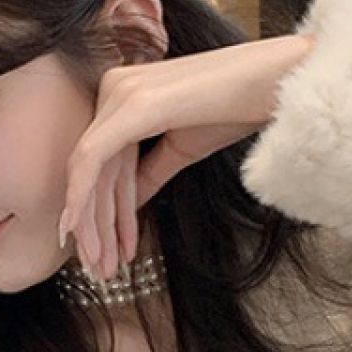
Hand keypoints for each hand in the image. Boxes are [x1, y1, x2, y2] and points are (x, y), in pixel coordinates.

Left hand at [58, 33, 315, 279]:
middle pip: (92, 168)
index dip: (100, 211)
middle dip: (92, 224)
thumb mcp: (181, 150)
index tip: (103, 251)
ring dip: (89, 222)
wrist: (277, 83)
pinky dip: (81, 196)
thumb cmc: (237, 109)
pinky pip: (93, 158)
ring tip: (96, 264)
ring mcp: (120, 92)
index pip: (103, 163)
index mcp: (125, 95)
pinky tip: (74, 229)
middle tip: (97, 269)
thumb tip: (130, 203)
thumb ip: (148, 173)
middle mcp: (115, 88)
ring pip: (87, 168)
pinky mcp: (131, 104)